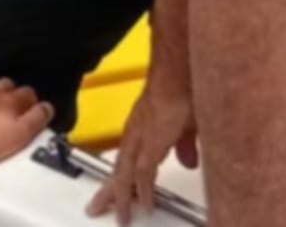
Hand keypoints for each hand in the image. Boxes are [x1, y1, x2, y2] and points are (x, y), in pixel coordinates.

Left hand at [86, 74, 197, 223]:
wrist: (178, 72)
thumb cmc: (183, 87)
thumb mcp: (188, 122)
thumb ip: (185, 144)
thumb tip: (188, 161)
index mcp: (141, 128)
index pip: (126, 159)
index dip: (120, 177)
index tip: (117, 193)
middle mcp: (136, 133)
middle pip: (119, 169)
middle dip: (109, 191)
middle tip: (97, 208)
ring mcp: (141, 137)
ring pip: (125, 173)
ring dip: (121, 196)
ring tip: (118, 216)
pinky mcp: (151, 142)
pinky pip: (143, 173)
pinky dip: (143, 190)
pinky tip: (143, 205)